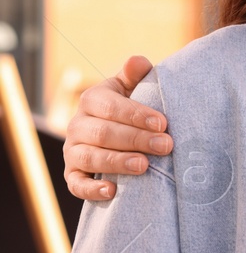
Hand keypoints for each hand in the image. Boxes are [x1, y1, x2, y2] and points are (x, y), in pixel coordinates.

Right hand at [64, 55, 170, 200]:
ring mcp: (72, 151)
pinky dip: (91, 189)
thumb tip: (138, 61)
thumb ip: (135, 75)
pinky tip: (112, 191)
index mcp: (93, 100)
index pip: (111, 107)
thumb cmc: (130, 107)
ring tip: (144, 166)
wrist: (116, 131)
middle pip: (103, 134)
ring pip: (89, 158)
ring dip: (117, 162)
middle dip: (136, 140)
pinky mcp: (72, 174)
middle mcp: (77, 125)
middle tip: (165, 146)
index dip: (136, 115)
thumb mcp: (132, 87)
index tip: (162, 123)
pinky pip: (76, 185)